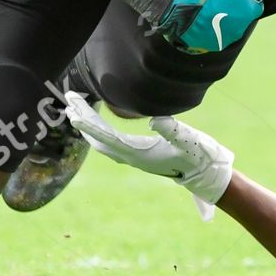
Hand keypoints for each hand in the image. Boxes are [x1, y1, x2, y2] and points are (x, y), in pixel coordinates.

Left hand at [63, 92, 233, 216]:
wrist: (206, 175)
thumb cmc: (199, 155)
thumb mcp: (188, 140)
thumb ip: (172, 130)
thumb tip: (153, 120)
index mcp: (139, 153)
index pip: (107, 137)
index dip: (89, 124)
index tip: (73, 112)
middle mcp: (132, 157)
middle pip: (99, 139)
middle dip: (83, 120)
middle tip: (68, 100)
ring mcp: (135, 158)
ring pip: (103, 143)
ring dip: (88, 126)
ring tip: (76, 110)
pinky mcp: (140, 155)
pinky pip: (111, 144)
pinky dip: (99, 132)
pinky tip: (96, 125)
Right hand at [158, 0, 270, 53]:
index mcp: (248, 13)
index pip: (256, 4)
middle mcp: (238, 30)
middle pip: (241, 18)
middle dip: (234, 8)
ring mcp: (220, 40)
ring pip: (226, 28)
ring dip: (221, 20)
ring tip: (208, 6)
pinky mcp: (203, 45)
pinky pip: (209, 36)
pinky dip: (206, 28)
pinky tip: (198, 17)